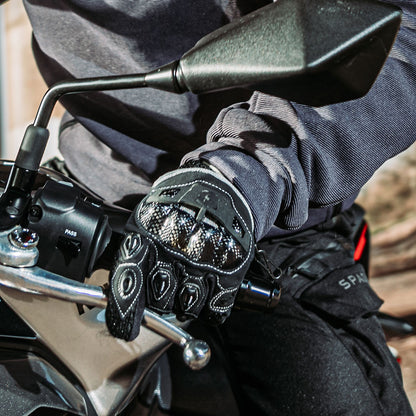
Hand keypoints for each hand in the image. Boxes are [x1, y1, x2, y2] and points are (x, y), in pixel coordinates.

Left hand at [105, 165, 254, 340]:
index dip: (124, 310)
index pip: (129, 281)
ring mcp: (204, 262)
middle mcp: (175, 252)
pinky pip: (217, 309)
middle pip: (159, 303)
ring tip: (189, 279)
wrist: (217, 188)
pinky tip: (209, 287)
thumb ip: (132, 252)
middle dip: (159, 301)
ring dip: (186, 302)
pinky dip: (212, 306)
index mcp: (147, 237)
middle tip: (166, 284)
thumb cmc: (176, 209)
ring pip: (188, 309)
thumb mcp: (145, 220)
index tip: (124, 327)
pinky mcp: (230, 269)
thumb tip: (112, 292)